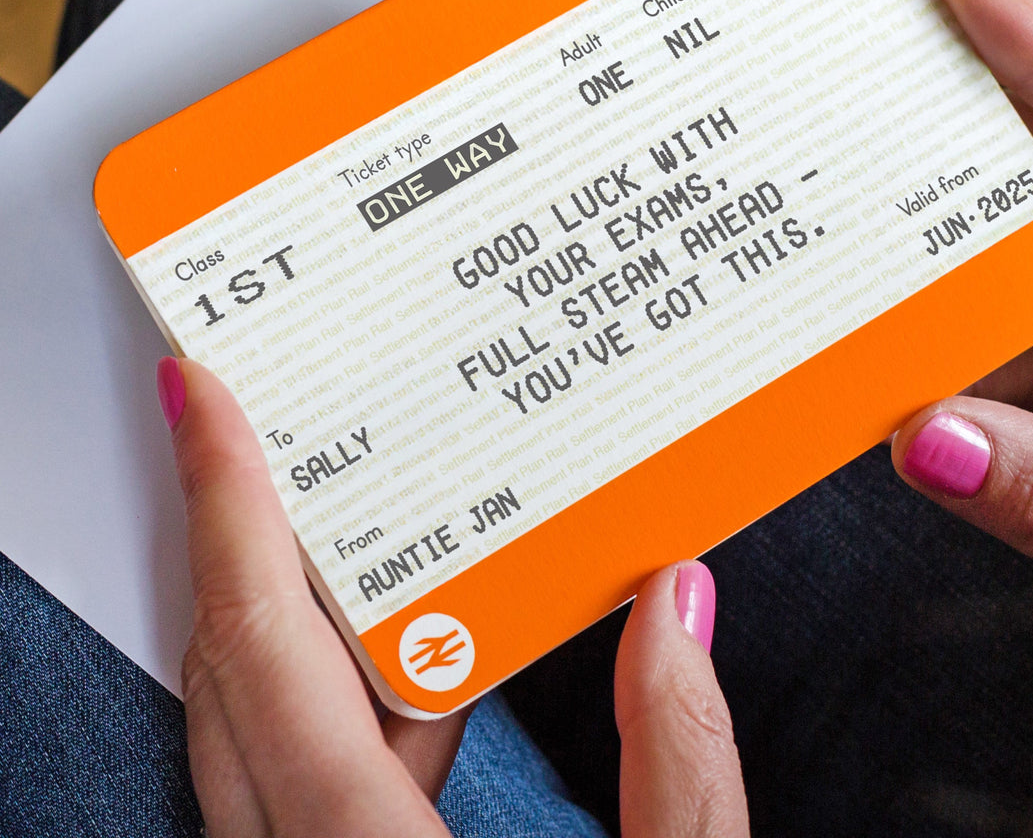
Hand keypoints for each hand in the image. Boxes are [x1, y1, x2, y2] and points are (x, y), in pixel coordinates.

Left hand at [159, 357, 748, 836]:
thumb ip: (681, 763)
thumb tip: (678, 603)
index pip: (270, 654)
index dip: (229, 510)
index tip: (199, 405)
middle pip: (235, 673)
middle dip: (242, 531)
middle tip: (265, 423)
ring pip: (256, 726)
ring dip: (308, 614)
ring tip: (365, 514)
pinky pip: (304, 778)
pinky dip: (356, 701)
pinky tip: (437, 661)